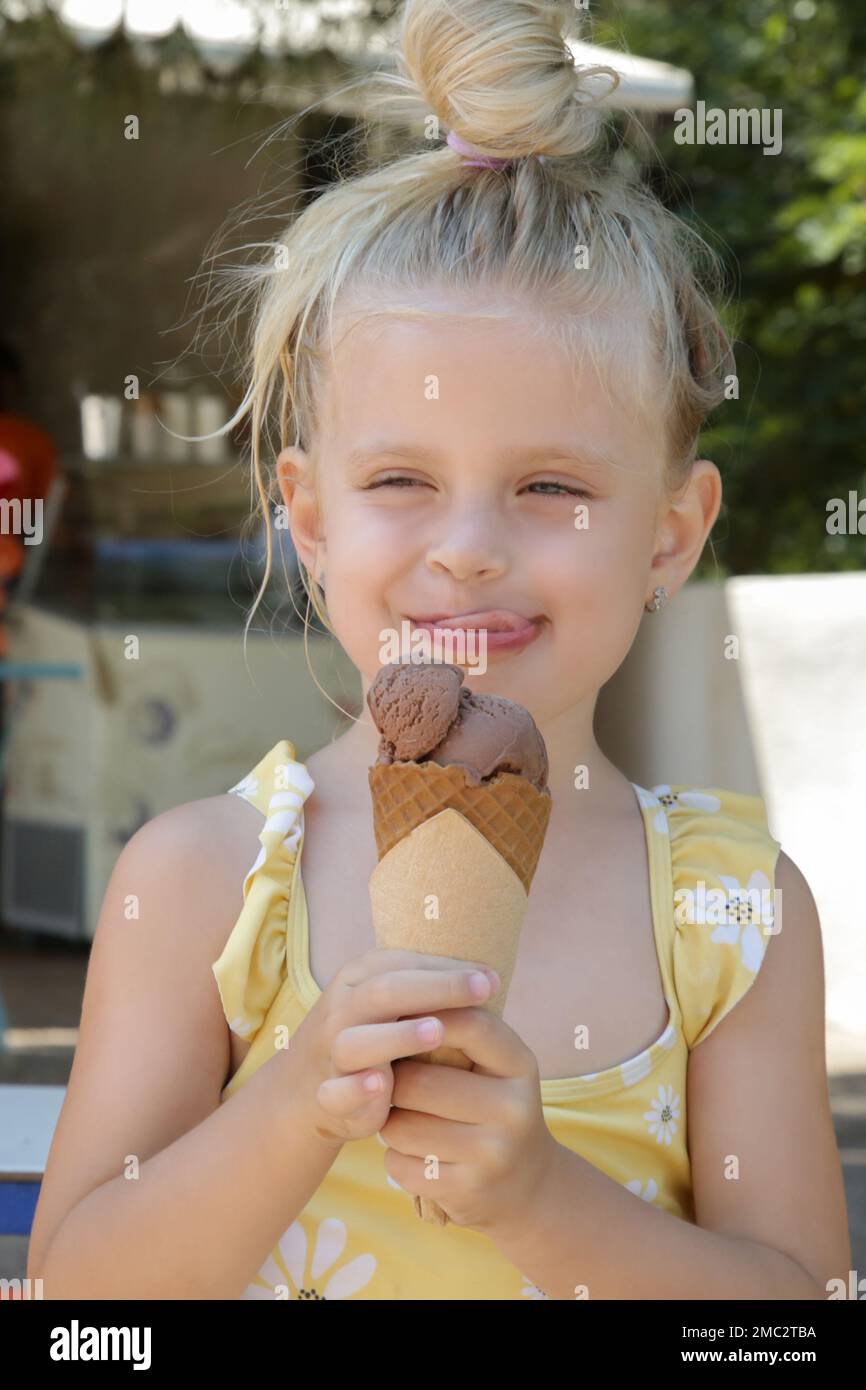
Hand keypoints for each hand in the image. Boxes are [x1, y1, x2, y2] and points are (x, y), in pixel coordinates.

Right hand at [286, 948, 501, 1148]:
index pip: (405, 963)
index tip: (492, 979)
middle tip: (480, 991)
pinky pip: (336, 1091)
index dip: (448, 969)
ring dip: (398, 1036)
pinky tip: (381, 1084)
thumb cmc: (373, 1033)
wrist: (306, 1085)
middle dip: (437, 989)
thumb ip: (431, 989)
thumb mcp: (394, 1003)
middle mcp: (343, 1008)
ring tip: (437, 1031)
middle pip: (386, 991)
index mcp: (361, 977)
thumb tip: (490, 978)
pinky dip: (356, 1088)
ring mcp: (331, 1051)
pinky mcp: (328, 1093)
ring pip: (357, 1041)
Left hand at [378, 1003, 560, 1237]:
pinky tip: (415, 1154)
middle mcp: (513, 1108)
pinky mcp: (468, 1191)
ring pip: (402, 1127)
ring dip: (389, 1122)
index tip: (396, 1014)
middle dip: (394, 1081)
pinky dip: (395, 1158)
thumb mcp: (494, 1066)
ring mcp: (493, 1153)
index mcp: (520, 1064)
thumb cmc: (493, 1106)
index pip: (471, 1024)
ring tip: (403, 1119)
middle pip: (420, 1082)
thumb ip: (459, 1032)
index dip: (426, 1015)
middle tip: (389, 1081)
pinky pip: (400, 1164)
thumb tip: (395, 996)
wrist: (528, 1185)